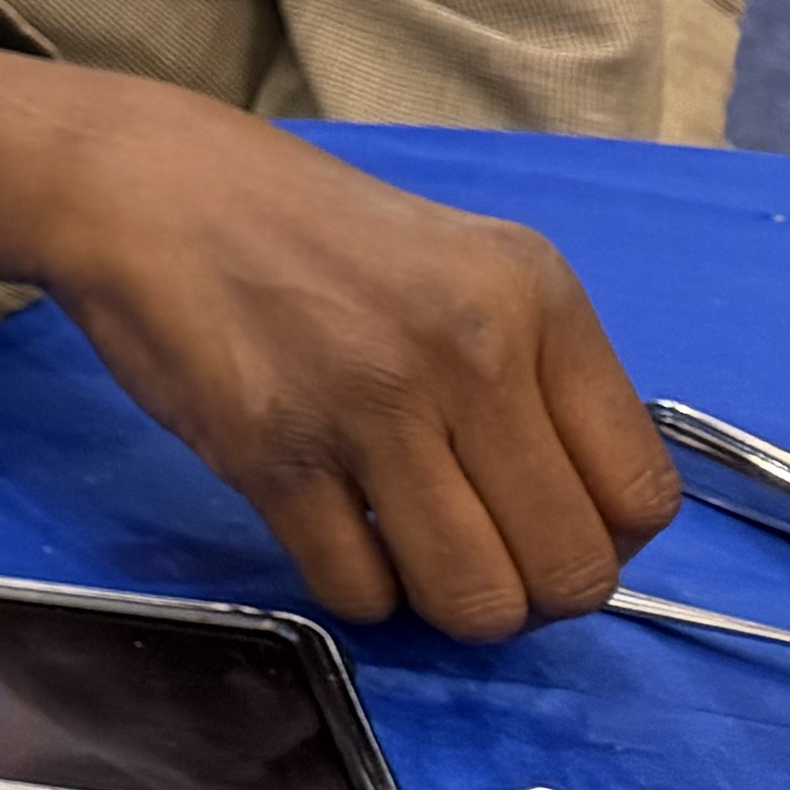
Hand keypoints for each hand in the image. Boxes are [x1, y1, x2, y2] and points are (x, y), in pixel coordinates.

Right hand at [0, 42, 677, 635]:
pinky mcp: (272, 456)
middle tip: (476, 554)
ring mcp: (368, 408)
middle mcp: (469, 352)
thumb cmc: (309, 230)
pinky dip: (357, 587)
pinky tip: (332, 527)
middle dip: (529, 593)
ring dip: (446, 602)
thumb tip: (579, 522)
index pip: (642, 497)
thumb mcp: (463, 265)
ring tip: (407, 552)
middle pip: (569, 570)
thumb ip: (535, 374)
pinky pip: (360, 593)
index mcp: (534, 296)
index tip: (543, 526)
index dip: (602, 542)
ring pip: (474, 599)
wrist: (148, 186)